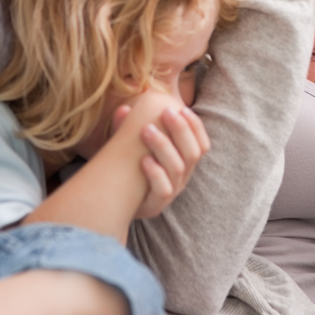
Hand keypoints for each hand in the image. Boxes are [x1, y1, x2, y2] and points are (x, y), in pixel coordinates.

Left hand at [110, 92, 210, 218]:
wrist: (114, 202)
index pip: (201, 144)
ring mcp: (171, 192)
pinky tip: (144, 159)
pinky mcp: (155, 206)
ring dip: (164, 146)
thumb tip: (125, 108)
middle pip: (193, 153)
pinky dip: (156, 173)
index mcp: (183, 162)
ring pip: (178, 169)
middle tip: (166, 112)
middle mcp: (182, 177)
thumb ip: (127, 127)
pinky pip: (164, 190)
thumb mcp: (130, 144)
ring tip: (147, 129)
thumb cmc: (127, 168)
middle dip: (181, 130)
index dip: (196, 126)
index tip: (182, 108)